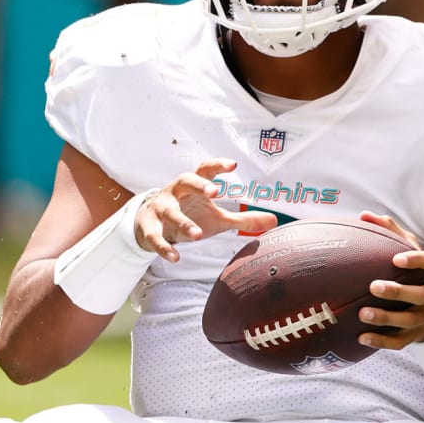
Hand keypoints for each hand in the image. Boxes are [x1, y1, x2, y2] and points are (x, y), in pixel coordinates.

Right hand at [135, 159, 275, 261]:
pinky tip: (175, 257)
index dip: (217, 166)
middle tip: (214, 192)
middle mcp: (175, 192)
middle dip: (199, 185)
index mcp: (192, 185)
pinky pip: (155, 236)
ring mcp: (160, 208)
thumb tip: (274, 220)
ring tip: (197, 235)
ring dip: (183, 222)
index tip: (233, 165)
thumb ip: (243, 219)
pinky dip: (164, 247)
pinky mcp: (148, 227)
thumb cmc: (190, 214)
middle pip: (185, 181)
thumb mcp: (216, 217)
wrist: (150, 223)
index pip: (204, 169)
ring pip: (170, 212)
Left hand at [355, 211, 423, 349]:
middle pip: (423, 295)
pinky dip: (381, 341)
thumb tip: (365, 215)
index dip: (418, 260)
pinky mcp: (418, 335)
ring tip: (362, 313)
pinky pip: (401, 341)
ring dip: (386, 318)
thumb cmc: (418, 272)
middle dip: (399, 292)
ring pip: (410, 321)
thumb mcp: (411, 250)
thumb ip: (391, 232)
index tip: (396, 259)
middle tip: (374, 286)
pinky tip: (362, 337)